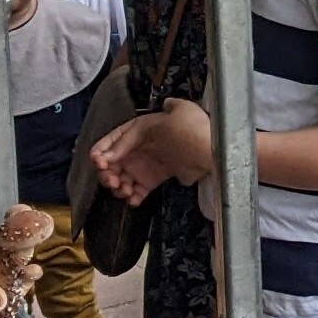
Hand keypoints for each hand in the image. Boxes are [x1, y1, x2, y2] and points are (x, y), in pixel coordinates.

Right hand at [91, 101, 213, 203]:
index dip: (102, 150)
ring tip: (123, 190)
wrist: (219, 151)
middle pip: (114, 160)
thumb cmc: (198, 128)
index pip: (114, 138)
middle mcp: (143, 146)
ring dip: (118, 186)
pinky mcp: (157, 179)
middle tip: (111, 179)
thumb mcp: (168, 118)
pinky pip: (139, 189)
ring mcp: (149, 163)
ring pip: (123, 177)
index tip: (99, 161)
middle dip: (107, 171)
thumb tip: (113, 145)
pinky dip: (133, 196)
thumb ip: (135, 132)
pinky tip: (133, 199)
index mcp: (143, 128)